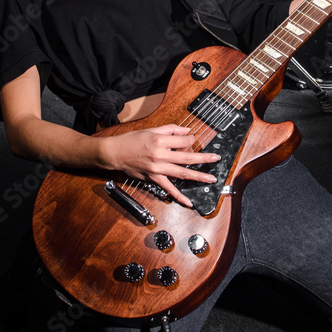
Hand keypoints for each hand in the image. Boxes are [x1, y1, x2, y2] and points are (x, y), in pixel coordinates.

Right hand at [104, 124, 219, 206]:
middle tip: (216, 158)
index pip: (183, 141)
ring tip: (211, 179)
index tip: (194, 139)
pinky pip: (169, 189)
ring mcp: (158, 169)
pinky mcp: (154, 179)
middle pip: (187, 157)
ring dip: (198, 177)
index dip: (191, 140)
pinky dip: (179, 196)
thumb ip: (171, 129)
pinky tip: (188, 202)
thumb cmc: (132, 140)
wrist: (115, 153)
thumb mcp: (152, 130)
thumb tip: (187, 130)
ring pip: (182, 173)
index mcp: (160, 141)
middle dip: (204, 158)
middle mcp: (160, 155)